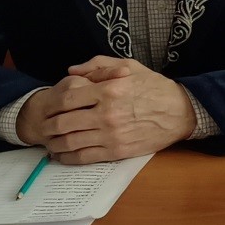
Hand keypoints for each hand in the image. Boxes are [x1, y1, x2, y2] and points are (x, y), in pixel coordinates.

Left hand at [15, 56, 196, 162]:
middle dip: (48, 126)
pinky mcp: (116, 151)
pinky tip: (62, 156)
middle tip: (44, 126)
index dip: (52, 103)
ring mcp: (111, 135)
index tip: (48, 106)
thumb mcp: (129, 66)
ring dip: (54, 144)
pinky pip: (84, 157)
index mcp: (109, 90)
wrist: (179, 112)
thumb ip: (98, 65)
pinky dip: (67, 158)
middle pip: (63, 123)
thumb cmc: (154, 87)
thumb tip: (71, 71)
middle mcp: (107, 114)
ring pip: (70, 142)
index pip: (68, 98)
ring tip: (50, 141)